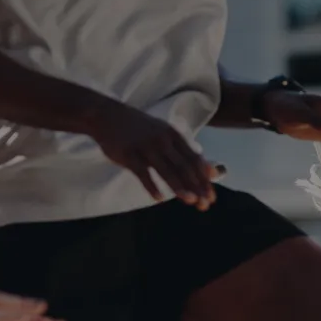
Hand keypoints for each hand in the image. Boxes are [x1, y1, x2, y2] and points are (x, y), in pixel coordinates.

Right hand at [84, 100, 223, 208]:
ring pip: (166, 170)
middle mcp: (163, 140)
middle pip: (184, 166)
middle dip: (196, 186)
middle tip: (205, 204)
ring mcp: (146, 147)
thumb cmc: (141, 129)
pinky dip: (151, 186)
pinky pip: (142, 172)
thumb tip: (210, 171)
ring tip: (190, 201)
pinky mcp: (129, 154)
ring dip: (179, 187)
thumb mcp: (165, 134)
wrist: (108, 116)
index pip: (194, 160)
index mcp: (174, 135)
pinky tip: (158, 199)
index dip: (204, 180)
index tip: (212, 197)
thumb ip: (185, 152)